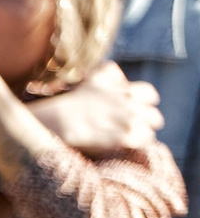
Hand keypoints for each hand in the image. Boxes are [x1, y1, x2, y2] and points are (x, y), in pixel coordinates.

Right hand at [30, 62, 160, 153]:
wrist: (64, 119)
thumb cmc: (77, 99)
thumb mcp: (96, 76)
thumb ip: (112, 72)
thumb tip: (120, 77)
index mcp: (131, 91)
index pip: (151, 96)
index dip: (144, 104)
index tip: (136, 109)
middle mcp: (134, 106)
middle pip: (154, 117)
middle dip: (145, 122)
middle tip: (133, 127)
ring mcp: (130, 123)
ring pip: (149, 132)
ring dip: (140, 135)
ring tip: (128, 139)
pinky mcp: (124, 139)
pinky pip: (141, 143)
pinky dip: (134, 145)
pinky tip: (124, 145)